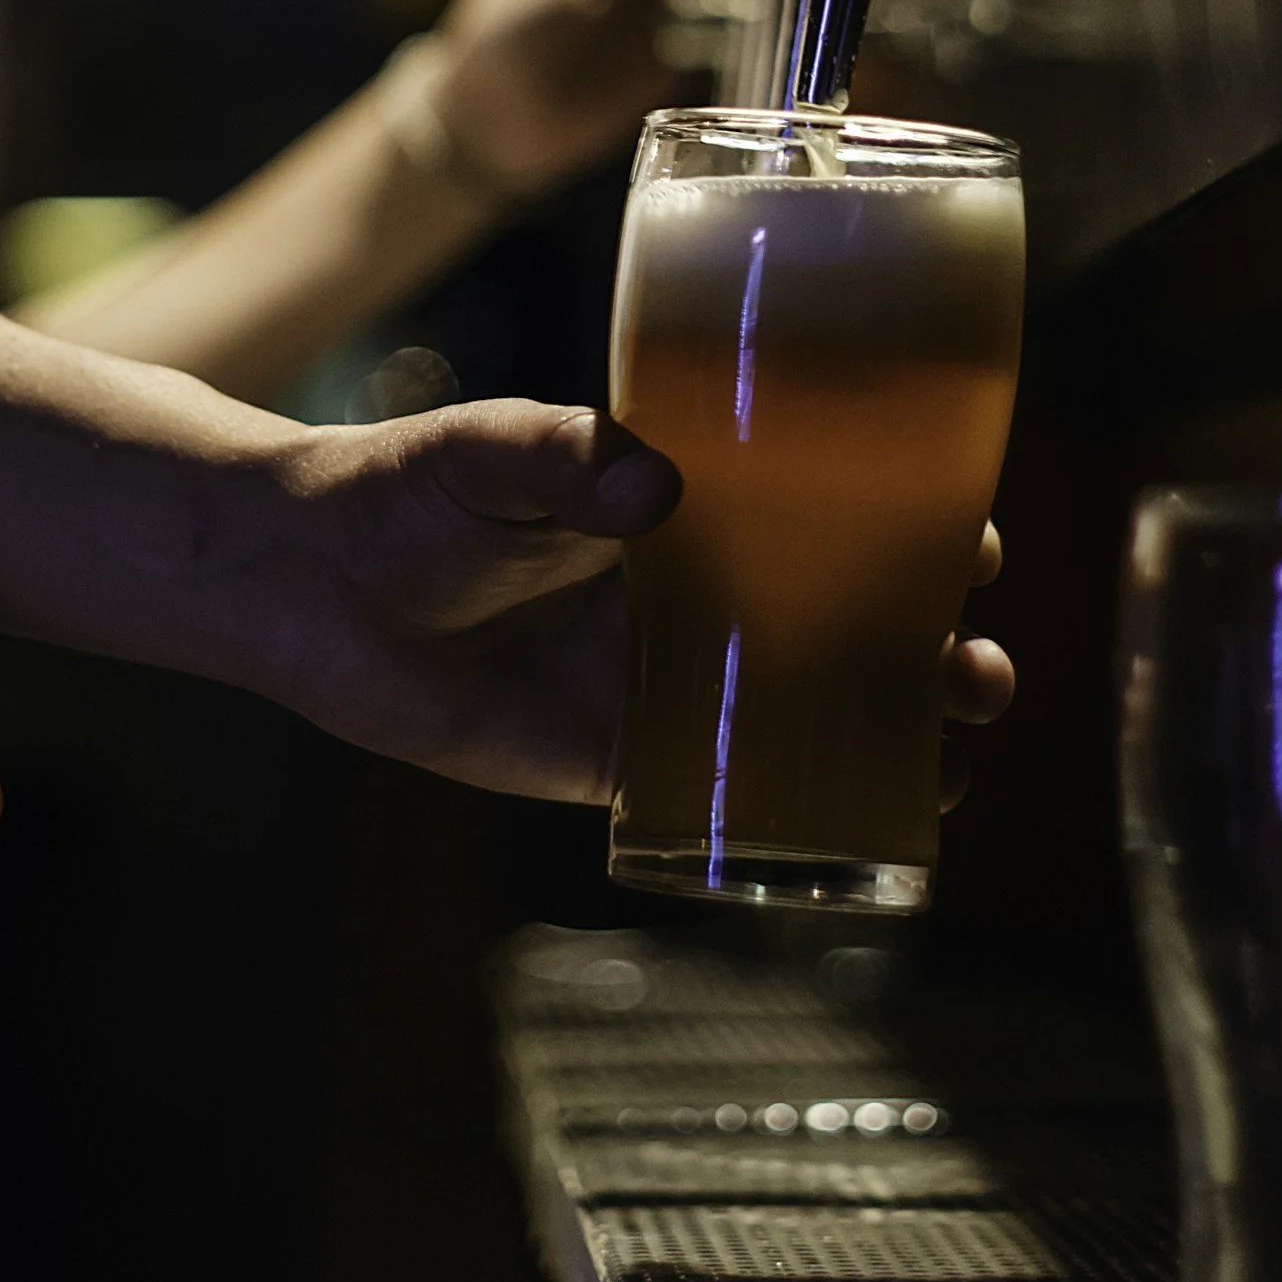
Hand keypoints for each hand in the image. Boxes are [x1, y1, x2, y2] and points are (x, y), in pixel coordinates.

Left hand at [214, 405, 1012, 809]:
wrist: (303, 581)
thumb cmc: (402, 489)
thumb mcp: (488, 450)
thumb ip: (564, 456)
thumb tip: (653, 484)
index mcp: (683, 497)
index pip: (822, 505)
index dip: (909, 519)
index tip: (967, 534)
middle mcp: (689, 586)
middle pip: (843, 613)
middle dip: (931, 639)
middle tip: (978, 665)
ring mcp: (656, 675)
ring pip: (803, 707)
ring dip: (892, 729)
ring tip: (955, 747)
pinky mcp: (608, 757)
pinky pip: (721, 791)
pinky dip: (796, 811)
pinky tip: (861, 830)